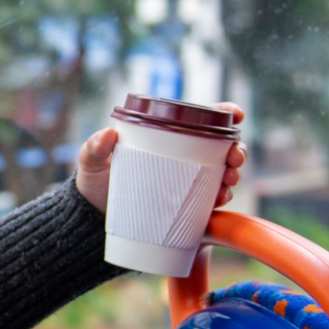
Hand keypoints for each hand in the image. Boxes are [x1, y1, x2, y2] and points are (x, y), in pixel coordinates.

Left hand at [74, 102, 246, 213]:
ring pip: (223, 172)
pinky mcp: (186, 205)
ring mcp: (187, 180)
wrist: (94, 215)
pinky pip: (212, 199)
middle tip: (234, 158)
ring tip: (229, 180)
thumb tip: (108, 134)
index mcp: (166, 136)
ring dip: (233, 174)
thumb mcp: (92, 161)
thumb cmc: (95, 180)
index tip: (235, 114)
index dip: (225, 113)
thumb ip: (95, 147)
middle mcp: (182, 156)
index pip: (201, 119)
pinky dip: (222, 197)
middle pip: (221, 147)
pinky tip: (221, 198)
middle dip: (237, 149)